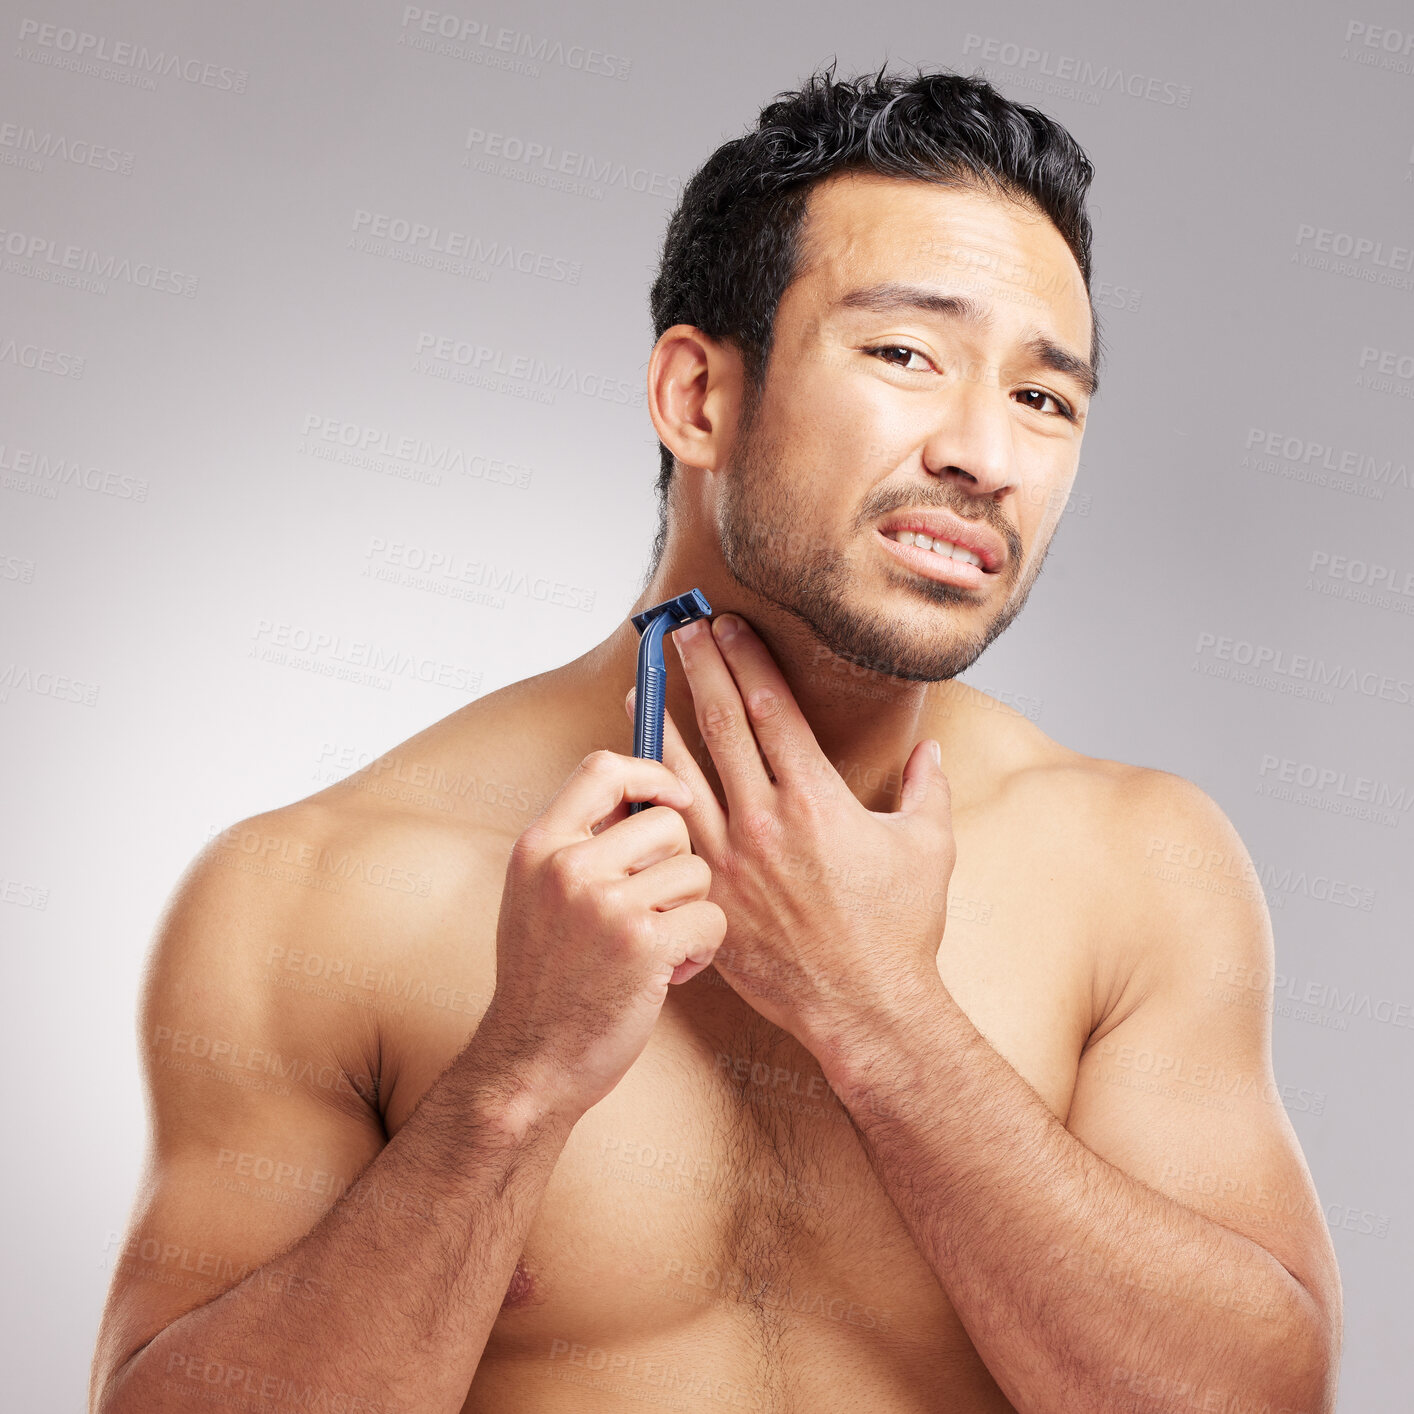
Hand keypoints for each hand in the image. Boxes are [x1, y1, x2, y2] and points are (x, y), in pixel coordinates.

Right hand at [479, 751, 727, 1122]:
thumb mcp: (536, 896)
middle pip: (668, 823)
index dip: (652, 772)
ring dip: (691, 912)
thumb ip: (579, 846)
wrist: (530, 1063)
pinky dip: (703, 949)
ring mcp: (606, 906)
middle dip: (679, 865)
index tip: (676, 795)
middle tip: (657, 909)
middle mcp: (569, 867)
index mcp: (540, 846)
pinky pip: (711, 918)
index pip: (602, 768)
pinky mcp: (644, 945)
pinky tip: (672, 973)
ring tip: (659, 947)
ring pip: (696, 871)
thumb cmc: (545, 981)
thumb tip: (645, 797)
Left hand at [626, 613, 954, 1053]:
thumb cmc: (901, 931)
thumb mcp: (930, 848)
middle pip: (722, 726)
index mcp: (818, 800)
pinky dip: (650, 799)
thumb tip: (930, 752)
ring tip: (641, 683)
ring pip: (682, 775)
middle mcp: (767, 822)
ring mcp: (730, 861)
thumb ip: (928, 790)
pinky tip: (633, 776)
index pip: (772, 708)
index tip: (730, 627)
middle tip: (680, 630)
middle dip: (700, 670)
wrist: (866, 1009)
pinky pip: (671, 836)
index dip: (747, 660)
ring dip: (659, 723)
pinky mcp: (709, 896)